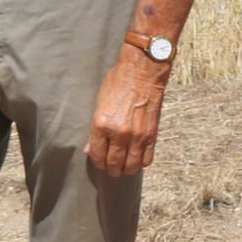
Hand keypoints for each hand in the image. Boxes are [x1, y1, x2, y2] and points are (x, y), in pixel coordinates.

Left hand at [87, 48, 170, 175]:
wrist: (143, 72)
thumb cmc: (118, 82)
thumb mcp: (99, 103)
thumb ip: (94, 129)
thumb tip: (90, 147)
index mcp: (102, 125)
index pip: (97, 155)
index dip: (97, 162)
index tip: (99, 161)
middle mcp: (119, 134)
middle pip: (114, 164)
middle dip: (110, 169)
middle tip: (110, 167)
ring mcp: (137, 136)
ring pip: (131, 166)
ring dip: (126, 169)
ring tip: (123, 166)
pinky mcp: (152, 135)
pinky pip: (147, 159)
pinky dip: (141, 163)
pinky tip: (137, 158)